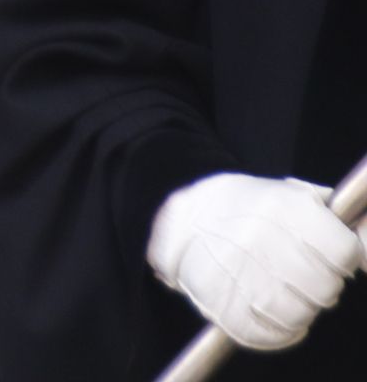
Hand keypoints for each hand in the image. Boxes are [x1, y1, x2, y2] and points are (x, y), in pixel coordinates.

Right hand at [147, 172, 363, 349]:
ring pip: (298, 315)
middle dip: (321, 286)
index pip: (343, 251)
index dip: (341, 258)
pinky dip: (278, 333)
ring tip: (286, 293)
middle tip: (304, 276)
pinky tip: (273, 314)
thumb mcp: (295, 197)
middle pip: (324, 288)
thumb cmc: (252, 209)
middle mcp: (260, 237)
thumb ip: (340, 220)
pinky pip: (266, 335)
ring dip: (300, 311)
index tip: (329, 256)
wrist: (187, 219)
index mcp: (284, 207)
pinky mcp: (217, 301)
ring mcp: (236, 271)